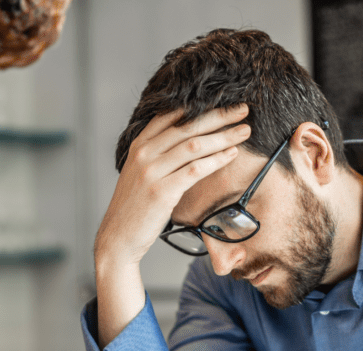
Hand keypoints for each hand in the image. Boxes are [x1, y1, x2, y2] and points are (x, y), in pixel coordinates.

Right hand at [94, 104, 251, 266]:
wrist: (118, 237)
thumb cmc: (135, 208)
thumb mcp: (139, 173)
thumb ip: (157, 154)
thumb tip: (188, 141)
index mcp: (138, 145)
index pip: (171, 115)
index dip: (200, 106)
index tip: (224, 101)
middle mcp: (144, 154)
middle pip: (187, 126)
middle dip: (219, 116)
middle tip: (243, 110)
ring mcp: (151, 172)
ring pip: (194, 145)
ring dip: (223, 136)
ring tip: (244, 131)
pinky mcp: (161, 191)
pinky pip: (195, 170)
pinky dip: (217, 160)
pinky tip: (232, 154)